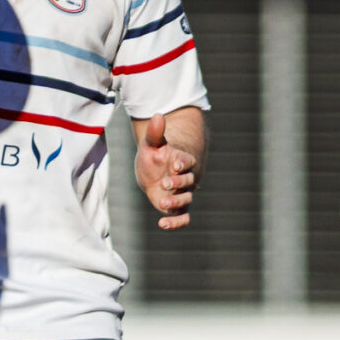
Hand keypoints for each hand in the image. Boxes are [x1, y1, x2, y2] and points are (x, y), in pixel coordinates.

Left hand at [134, 115, 197, 230]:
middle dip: (178, 183)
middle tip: (165, 183)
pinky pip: (183, 217)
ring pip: (186, 200)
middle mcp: (184, 178)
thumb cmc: (154, 156)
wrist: (153, 172)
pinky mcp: (177, 207)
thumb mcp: (151, 144)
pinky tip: (163, 225)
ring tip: (162, 203)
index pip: (187, 161)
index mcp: (180, 161)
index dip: (183, 163)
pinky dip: (176, 223)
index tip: (175, 164)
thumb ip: (156, 133)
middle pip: (188, 182)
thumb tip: (158, 115)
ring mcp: (181, 194)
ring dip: (175, 203)